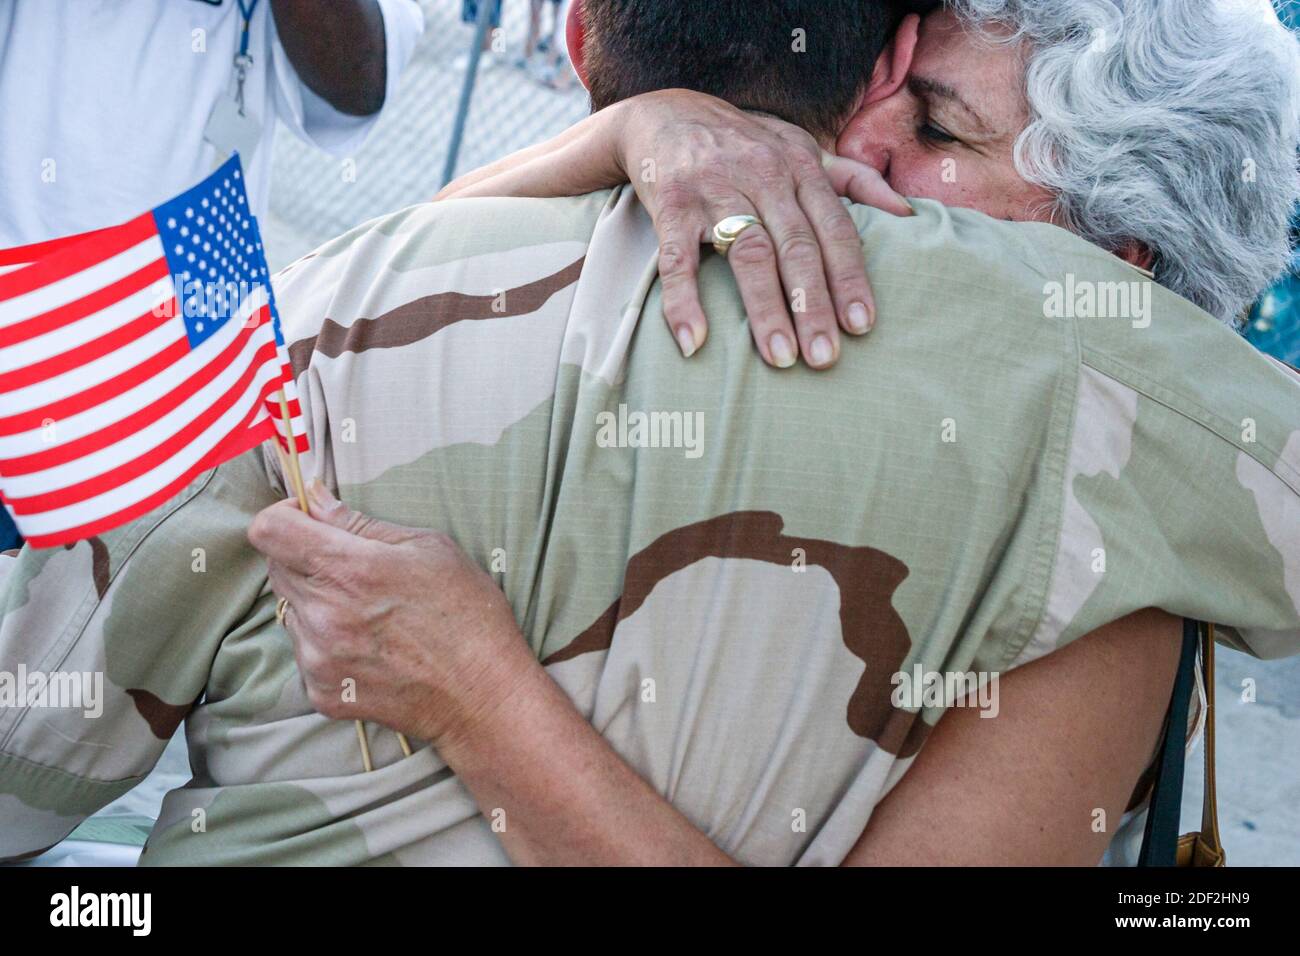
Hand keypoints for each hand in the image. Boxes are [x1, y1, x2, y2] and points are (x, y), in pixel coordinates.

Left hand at [247, 481, 532, 745]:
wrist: (484, 696)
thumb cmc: (469, 614)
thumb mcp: (429, 548)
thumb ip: (360, 523)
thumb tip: (315, 498)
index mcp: (349, 570)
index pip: (270, 530)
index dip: (286, 515)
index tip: (311, 518)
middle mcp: (324, 615)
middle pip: (276, 567)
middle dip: (306, 556)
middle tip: (354, 566)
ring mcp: (319, 658)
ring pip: (290, 610)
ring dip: (316, 601)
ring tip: (368, 612)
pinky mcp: (323, 692)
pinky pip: (305, 652)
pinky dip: (327, 642)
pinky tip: (370, 645)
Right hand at [615, 90, 913, 368]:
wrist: (664, 112)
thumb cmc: (744, 143)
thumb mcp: (801, 148)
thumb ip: (854, 181)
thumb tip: (909, 213)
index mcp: (800, 167)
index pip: (834, 228)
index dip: (849, 277)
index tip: (862, 325)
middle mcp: (762, 175)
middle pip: (795, 247)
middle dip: (813, 305)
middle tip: (824, 358)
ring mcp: (715, 189)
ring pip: (747, 254)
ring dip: (764, 309)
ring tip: (780, 358)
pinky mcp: (671, 204)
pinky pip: (678, 260)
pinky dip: (684, 301)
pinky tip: (695, 341)